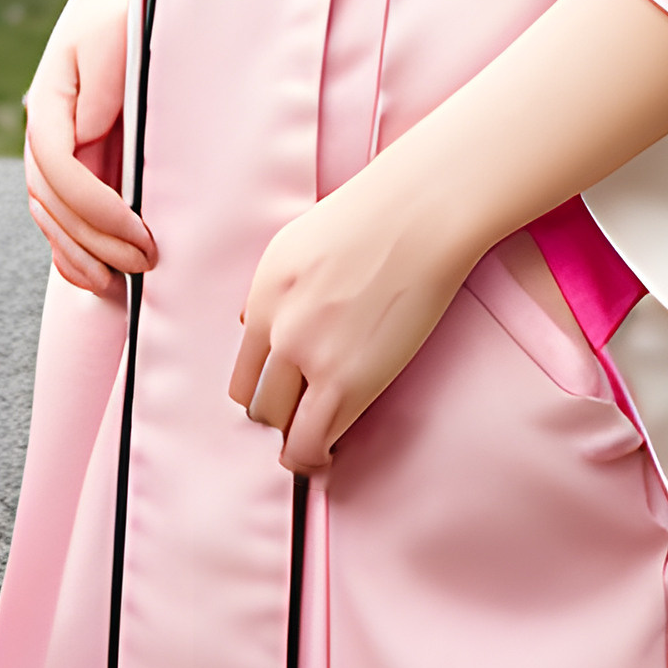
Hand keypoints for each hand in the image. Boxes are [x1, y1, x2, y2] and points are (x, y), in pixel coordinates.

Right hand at [23, 0, 156, 296]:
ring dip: (83, 255)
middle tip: (145, 263)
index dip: (93, 204)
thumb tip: (90, 132)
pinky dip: (72, 253)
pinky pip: (60, 220)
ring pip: (53, 220)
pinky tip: (96, 278)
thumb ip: (102, 82)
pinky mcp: (68, 172)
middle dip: (96, 239)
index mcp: (48, 107)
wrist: (108, 19)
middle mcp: (42, 140)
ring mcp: (50, 160)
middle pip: (54, 204)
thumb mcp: (110, 34)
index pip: (57, 166)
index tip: (136, 229)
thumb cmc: (114, 23)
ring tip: (122, 283)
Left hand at [229, 160, 479, 473]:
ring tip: (313, 441)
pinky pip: (312, 439)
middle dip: (278, 412)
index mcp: (264, 290)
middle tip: (303, 415)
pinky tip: (327, 455)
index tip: (282, 395)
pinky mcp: (346, 380)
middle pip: (255, 400)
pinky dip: (314, 456)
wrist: (424, 212)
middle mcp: (277, 326)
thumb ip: (277, 289)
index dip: (263, 386)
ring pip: (278, 425)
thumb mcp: (303, 242)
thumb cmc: (379, 215)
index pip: (244, 365)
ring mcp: (309, 355)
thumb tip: (258, 326)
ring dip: (295, 436)